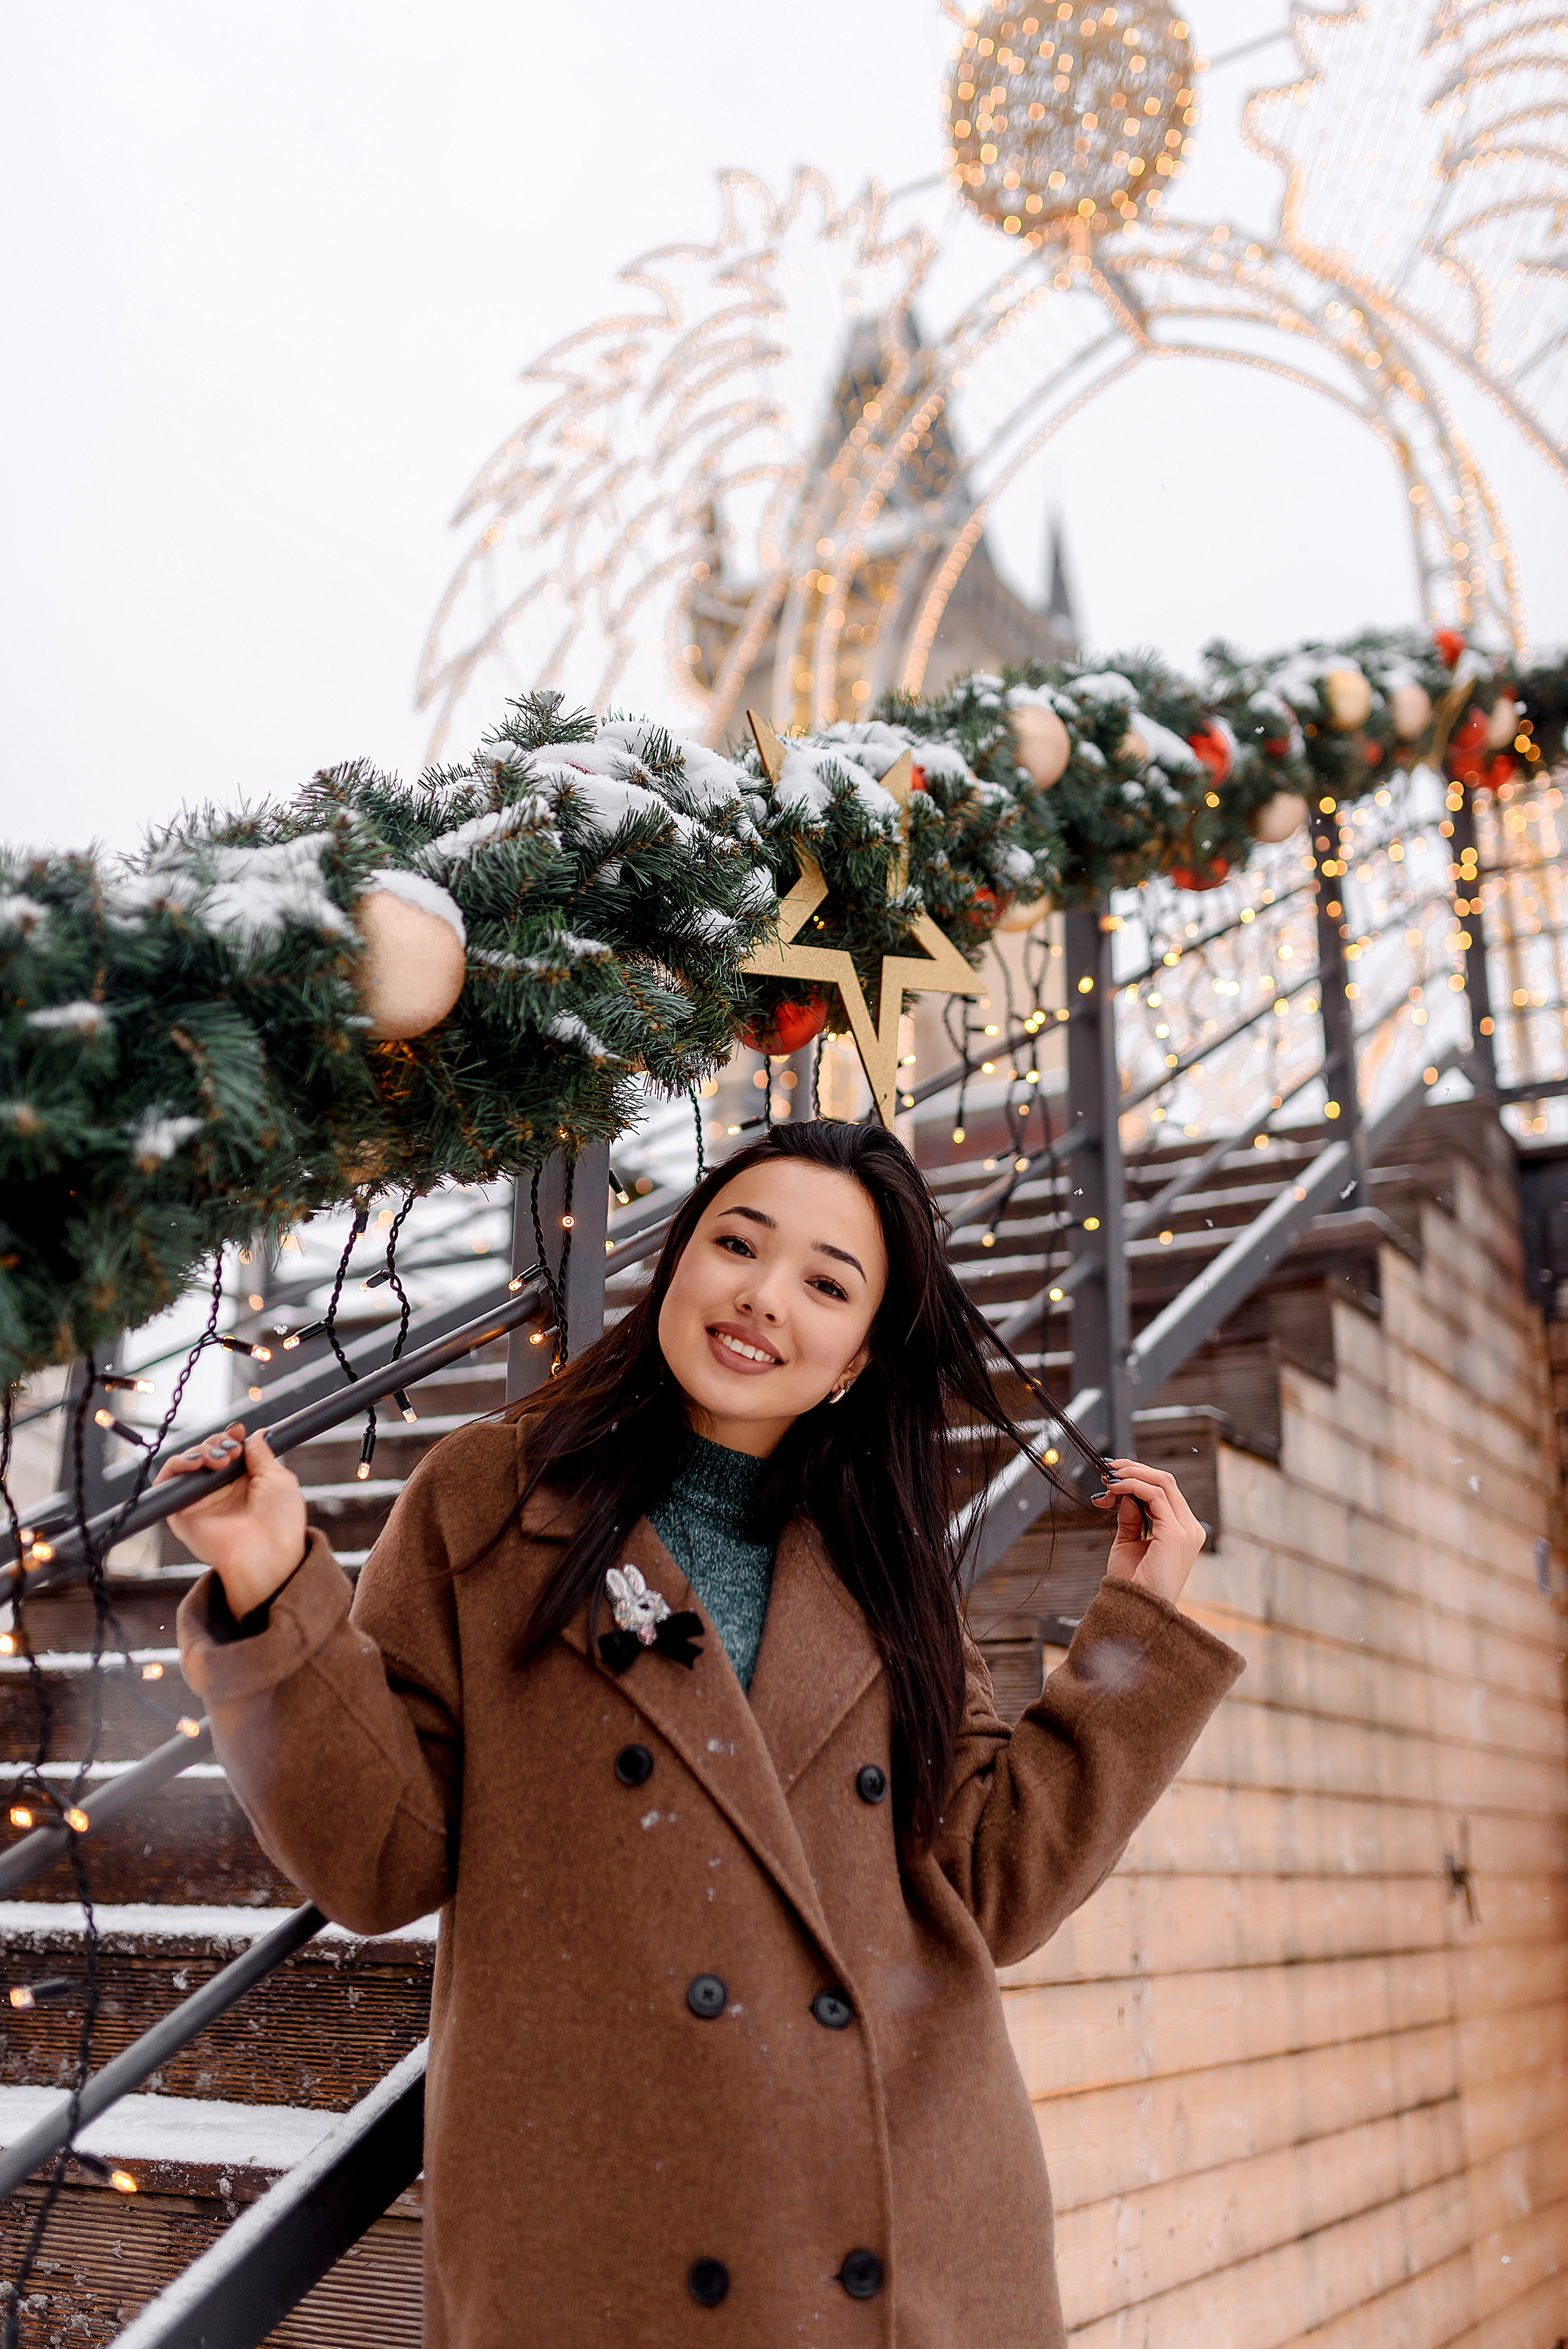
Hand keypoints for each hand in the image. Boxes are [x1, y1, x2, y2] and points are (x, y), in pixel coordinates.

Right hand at [154, 1422, 306, 1617]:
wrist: (267, 1554)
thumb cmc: (279, 1523)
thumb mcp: (279, 1479)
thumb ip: (262, 1455)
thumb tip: (255, 1435)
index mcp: (243, 1484)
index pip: (226, 1452)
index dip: (229, 1438)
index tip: (239, 1431)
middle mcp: (219, 1491)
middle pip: (206, 1453)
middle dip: (217, 1443)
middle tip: (233, 1452)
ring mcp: (199, 1501)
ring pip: (187, 1463)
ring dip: (201, 1452)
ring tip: (221, 1461)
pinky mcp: (180, 1513)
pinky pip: (167, 1483)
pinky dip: (177, 1464)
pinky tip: (197, 1463)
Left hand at [1090, 1458, 1205, 1603]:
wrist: (1133, 1610)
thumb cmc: (1132, 1582)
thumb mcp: (1129, 1541)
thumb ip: (1131, 1515)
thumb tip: (1124, 1491)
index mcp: (1183, 1531)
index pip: (1165, 1491)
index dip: (1138, 1478)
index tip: (1110, 1477)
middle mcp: (1190, 1529)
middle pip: (1166, 1481)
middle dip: (1133, 1470)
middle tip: (1107, 1469)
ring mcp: (1186, 1531)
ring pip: (1162, 1482)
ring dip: (1130, 1475)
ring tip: (1107, 1478)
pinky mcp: (1175, 1534)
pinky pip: (1155, 1495)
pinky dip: (1132, 1485)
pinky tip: (1114, 1488)